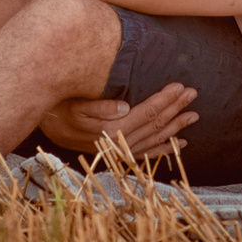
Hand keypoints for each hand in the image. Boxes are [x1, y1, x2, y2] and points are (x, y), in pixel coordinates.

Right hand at [38, 82, 199, 160]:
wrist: (47, 127)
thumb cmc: (61, 109)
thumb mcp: (77, 105)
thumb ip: (100, 106)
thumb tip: (125, 106)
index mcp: (113, 129)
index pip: (148, 112)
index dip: (166, 99)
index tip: (181, 86)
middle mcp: (121, 143)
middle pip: (156, 124)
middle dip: (176, 108)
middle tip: (193, 94)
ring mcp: (122, 151)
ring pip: (156, 138)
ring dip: (176, 126)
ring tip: (193, 116)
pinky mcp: (120, 155)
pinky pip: (148, 153)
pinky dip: (165, 149)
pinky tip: (180, 143)